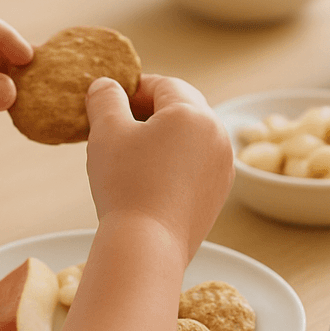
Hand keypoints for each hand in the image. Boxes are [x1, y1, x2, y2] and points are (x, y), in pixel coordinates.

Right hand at [84, 74, 234, 260]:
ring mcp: (223, 166)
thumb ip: (106, 99)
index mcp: (193, 113)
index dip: (135, 88)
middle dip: (151, 109)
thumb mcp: (106, 131)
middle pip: (183, 107)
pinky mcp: (219, 193)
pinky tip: (150, 177)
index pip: (165, 85)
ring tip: (133, 152)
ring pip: (192, 136)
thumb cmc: (125, 184)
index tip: (111, 101)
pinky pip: (198, 163)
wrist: (147, 246)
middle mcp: (218, 135)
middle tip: (120, 123)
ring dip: (165, 135)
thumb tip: (106, 85)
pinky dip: (176, 160)